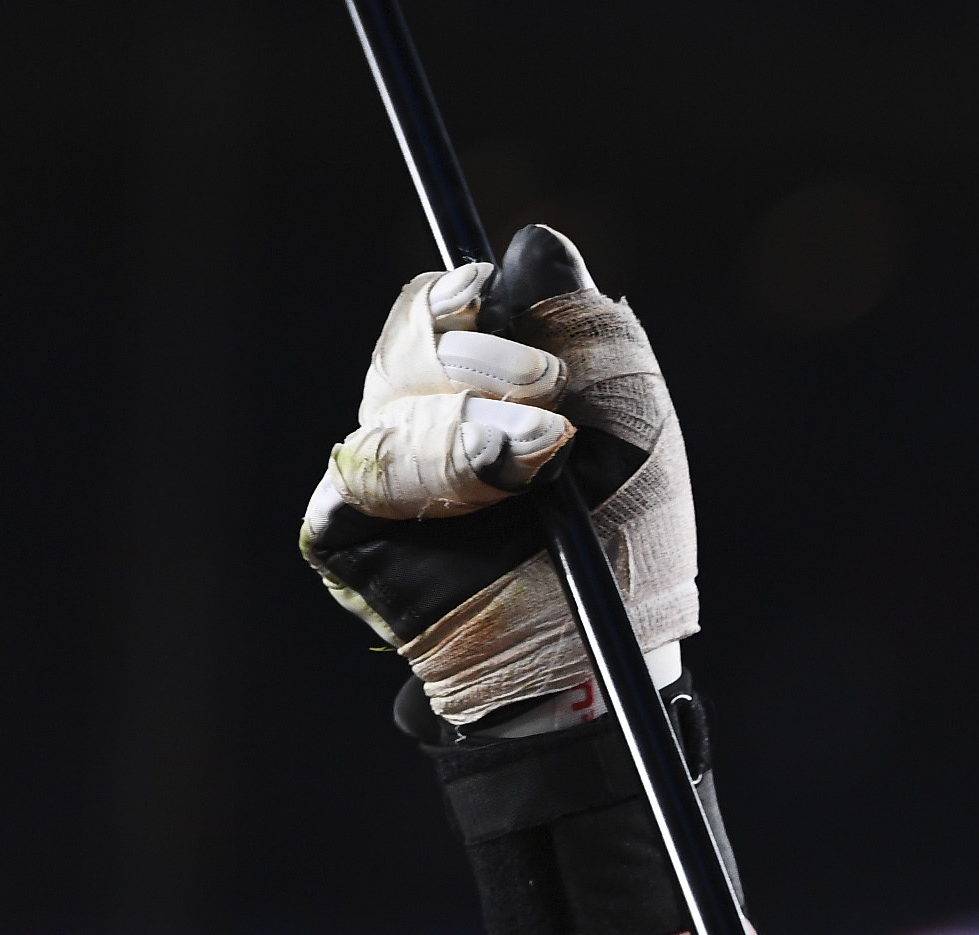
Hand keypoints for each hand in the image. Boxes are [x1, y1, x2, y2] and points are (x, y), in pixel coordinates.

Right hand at [300, 224, 698, 727]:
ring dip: (470, 418)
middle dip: (478, 358)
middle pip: (405, 345)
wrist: (607, 652)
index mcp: (483, 385)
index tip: (495, 299)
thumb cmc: (625, 542)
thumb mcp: (630, 425)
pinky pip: (363, 477)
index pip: (444, 309)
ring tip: (545, 454)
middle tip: (551, 396)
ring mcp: (383, 479)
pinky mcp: (349, 535)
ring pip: (385, 404)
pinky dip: (435, 468)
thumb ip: (586, 332)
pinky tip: (499, 480)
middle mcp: (423, 420)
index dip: (463, 296)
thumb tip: (537, 239)